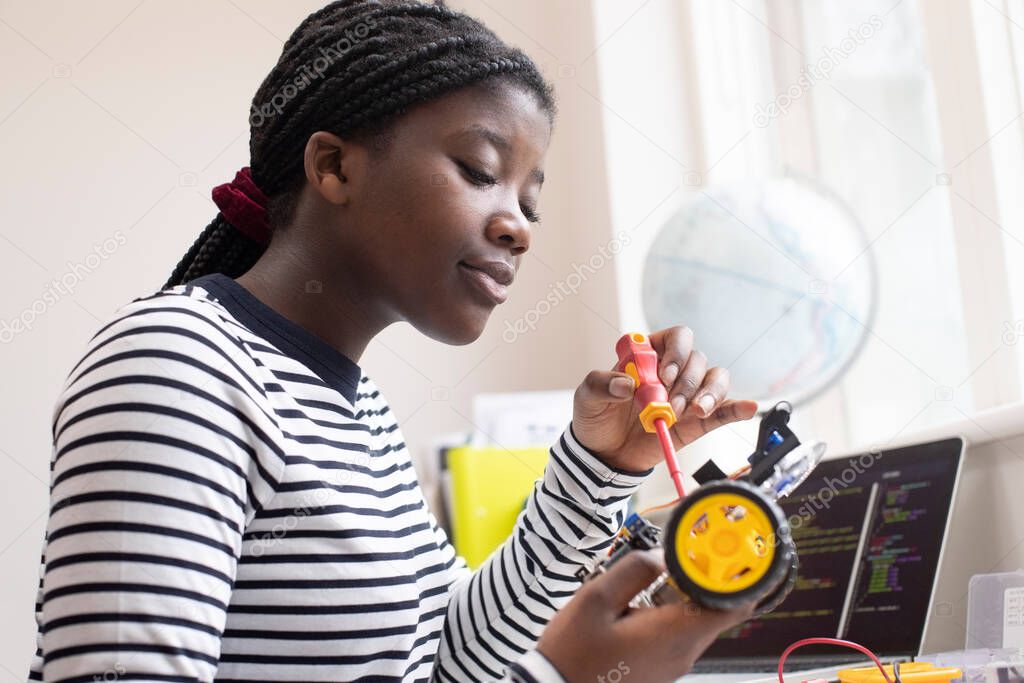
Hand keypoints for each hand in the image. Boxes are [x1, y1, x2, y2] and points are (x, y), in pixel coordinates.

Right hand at [537, 549, 754, 682]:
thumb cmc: (573, 651)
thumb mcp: (596, 598)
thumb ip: (635, 570)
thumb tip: (663, 556)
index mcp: (673, 634)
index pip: (734, 606)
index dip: (735, 575)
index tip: (720, 550)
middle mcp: (683, 653)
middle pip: (717, 610)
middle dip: (704, 578)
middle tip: (681, 554)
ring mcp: (674, 664)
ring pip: (698, 621)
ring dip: (685, 595)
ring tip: (656, 575)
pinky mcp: (662, 668)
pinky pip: (680, 634)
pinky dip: (673, 613)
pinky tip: (642, 602)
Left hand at [572, 326, 758, 472]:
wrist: (603, 454)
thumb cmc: (596, 417)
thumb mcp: (588, 396)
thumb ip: (602, 384)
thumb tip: (626, 385)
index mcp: (649, 354)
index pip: (677, 337)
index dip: (676, 352)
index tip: (665, 375)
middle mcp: (673, 370)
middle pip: (697, 360)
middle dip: (687, 382)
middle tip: (670, 405)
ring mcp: (687, 394)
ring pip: (715, 379)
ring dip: (709, 394)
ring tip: (693, 412)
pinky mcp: (697, 421)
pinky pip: (724, 410)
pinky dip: (737, 408)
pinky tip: (748, 408)